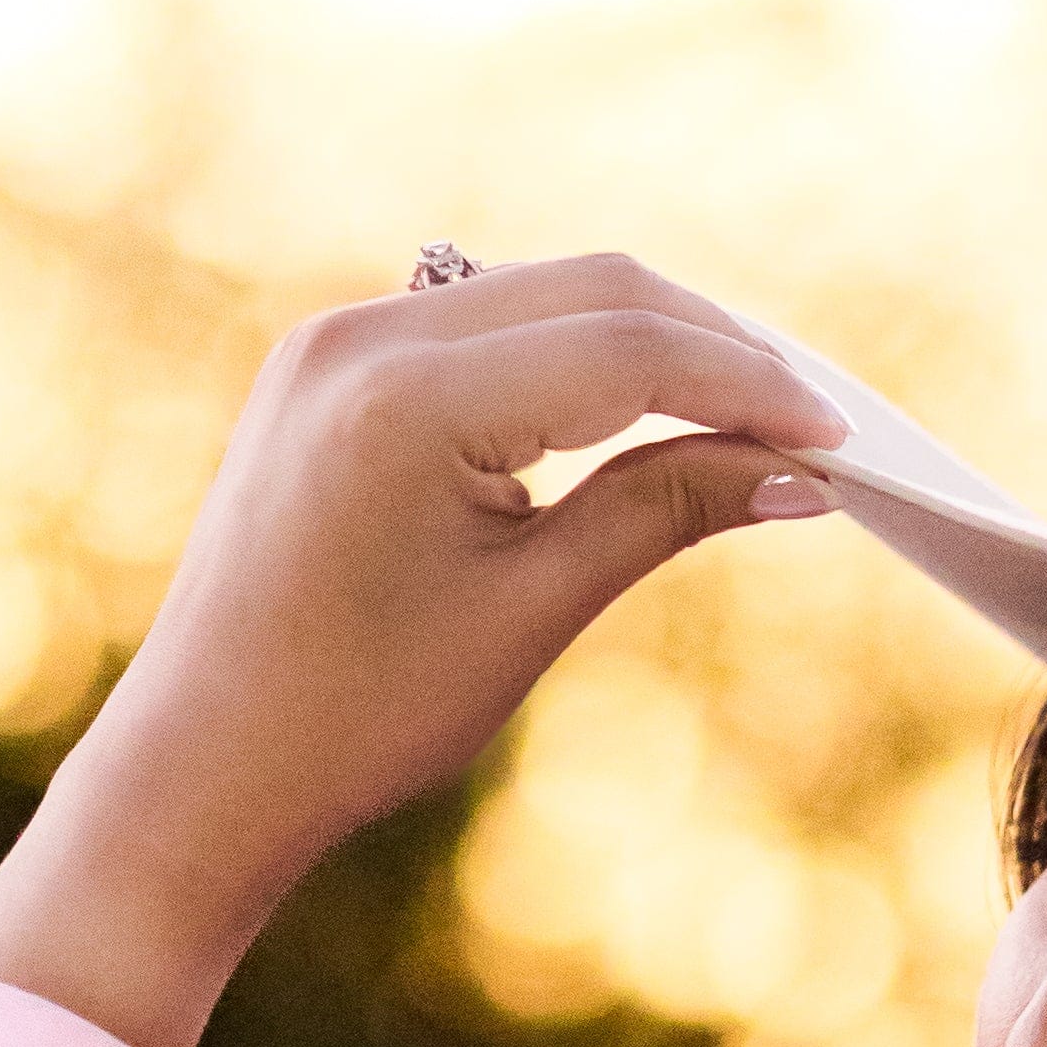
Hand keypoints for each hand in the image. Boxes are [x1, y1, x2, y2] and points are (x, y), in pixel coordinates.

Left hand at [0, 249, 847, 1046]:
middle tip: (811, 424)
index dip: (749, 388)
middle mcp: (364, 337)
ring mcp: (340, 336)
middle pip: (597, 288)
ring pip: (547, 290)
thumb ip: (665, 510)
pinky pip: (488, 318)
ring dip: (654, 341)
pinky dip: (577, 352)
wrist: (208, 758)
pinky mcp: (333, 359)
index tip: (838, 441)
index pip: (627, 349)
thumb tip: (799, 474)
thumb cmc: (361, 713)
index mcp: (408, 402)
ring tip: (746, 416)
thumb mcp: (532, 610)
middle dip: (717, 348)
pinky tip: (644, 406)